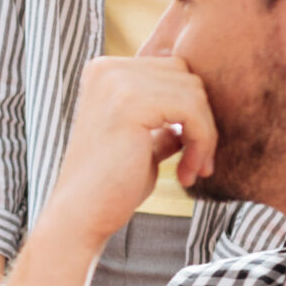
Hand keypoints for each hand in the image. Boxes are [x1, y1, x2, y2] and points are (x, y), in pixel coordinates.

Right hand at [39, 57, 217, 253]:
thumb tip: (200, 108)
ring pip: (194, 93)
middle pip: (187, 76)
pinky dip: (202, 144)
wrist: (81, 216)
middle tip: (197, 165)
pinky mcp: (131, 103)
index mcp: (105, 71)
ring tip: (191, 172)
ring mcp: (117, 82)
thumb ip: (164, 120)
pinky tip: (187, 174)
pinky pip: (192, 111)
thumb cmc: (113, 185)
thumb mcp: (144, 142)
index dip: (192, 112)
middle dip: (202, 121)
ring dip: (204, 137)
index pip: (174, 71)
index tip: (192, 154)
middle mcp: (107, 69)